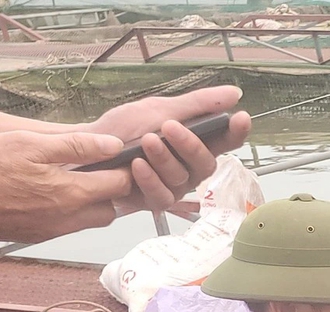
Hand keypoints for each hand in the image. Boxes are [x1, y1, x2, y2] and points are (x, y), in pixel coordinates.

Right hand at [0, 132, 135, 241]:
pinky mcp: (36, 236)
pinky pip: (66, 227)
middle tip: (98, 170)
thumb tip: (113, 145)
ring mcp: (51, 231)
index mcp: (71, 193)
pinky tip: (51, 194)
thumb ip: (76, 146)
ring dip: (90, 203)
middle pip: (110, 209)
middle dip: (111, 191)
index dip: (126, 170)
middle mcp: (67, 218)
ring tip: (72, 180)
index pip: (120, 185)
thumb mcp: (29, 144)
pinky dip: (69, 213)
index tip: (122, 159)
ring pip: (89, 221)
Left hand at [88, 87, 251, 212]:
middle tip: (170, 127)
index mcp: (195, 143)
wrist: (87, 148)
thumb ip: (197, 104)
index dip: (236, 132)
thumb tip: (234, 93)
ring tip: (146, 141)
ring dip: (164, 158)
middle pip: (207, 163)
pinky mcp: (154, 200)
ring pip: (182, 178)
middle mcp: (188, 167)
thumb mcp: (159, 109)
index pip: (225, 140)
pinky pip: (162, 196)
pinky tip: (138, 165)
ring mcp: (173, 186)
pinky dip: (150, 179)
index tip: (241, 118)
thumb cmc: (122, 130)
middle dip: (190, 145)